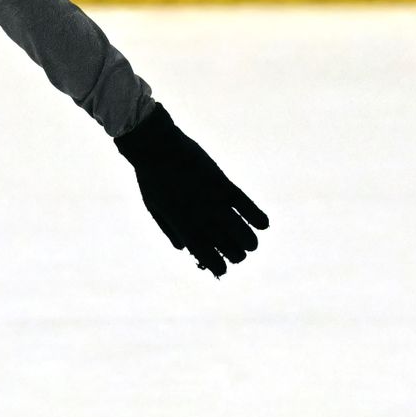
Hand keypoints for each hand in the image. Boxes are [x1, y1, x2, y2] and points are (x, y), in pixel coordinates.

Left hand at [114, 103, 268, 278]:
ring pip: (242, 232)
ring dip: (250, 242)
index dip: (218, 267)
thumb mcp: (154, 207)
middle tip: (237, 251)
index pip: (207, 257)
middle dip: (236, 255)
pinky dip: (257, 217)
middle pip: (229, 249)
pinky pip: (246, 205)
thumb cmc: (151, 177)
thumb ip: (169, 229)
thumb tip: (183, 248)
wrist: (156, 146)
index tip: (222, 269)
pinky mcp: (224, 184)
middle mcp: (200, 218)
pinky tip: (264, 224)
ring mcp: (213, 201)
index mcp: (182, 226)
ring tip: (250, 244)